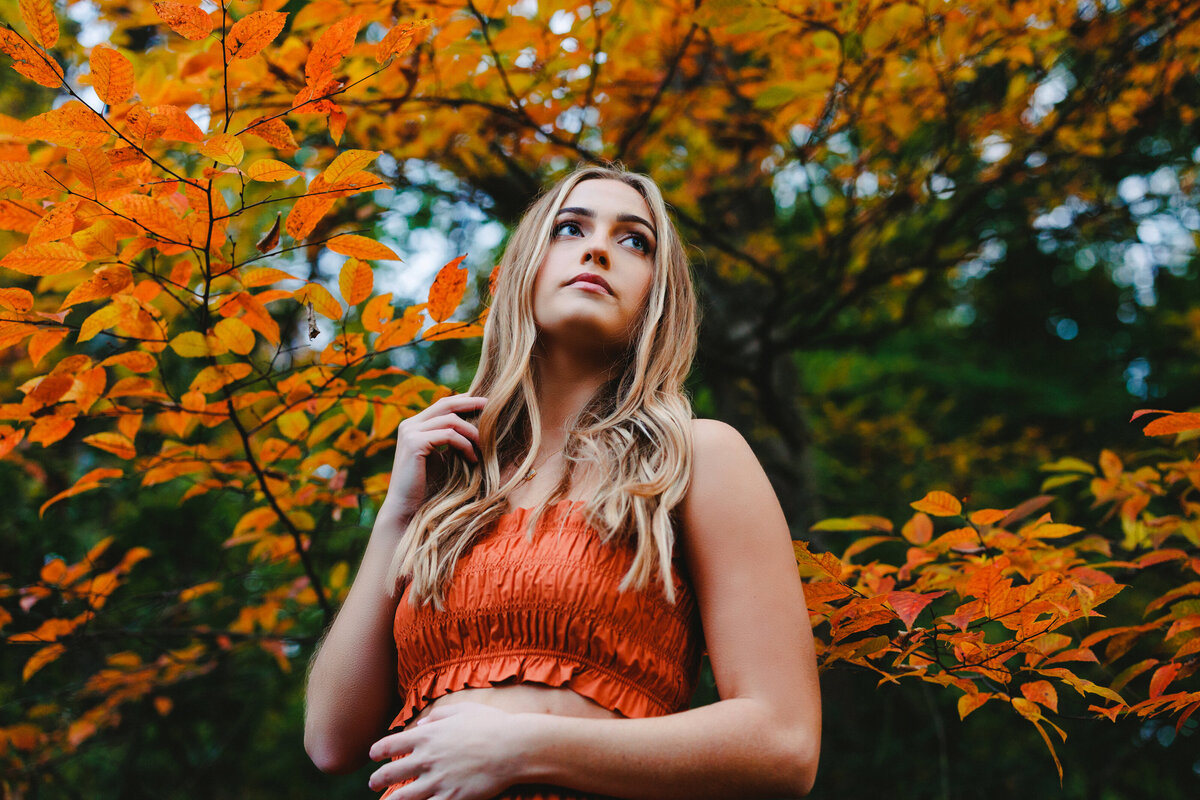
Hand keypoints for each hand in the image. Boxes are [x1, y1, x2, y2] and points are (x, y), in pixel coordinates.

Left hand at [367, 702, 521, 798]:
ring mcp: (437, 781)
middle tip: (374, 783)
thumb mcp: (463, 710)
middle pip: (390, 773)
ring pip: (402, 797)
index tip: (373, 756)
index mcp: (427, 736)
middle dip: (377, 779)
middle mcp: (426, 759)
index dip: (377, 751)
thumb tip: (422, 724)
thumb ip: (438, 715)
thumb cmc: (491, 725)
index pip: (389, 745)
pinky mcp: (451, 798)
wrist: (513, 747)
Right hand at [381, 394, 487, 521]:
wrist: (408, 509)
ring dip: (472, 432)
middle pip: (446, 404)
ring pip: (450, 420)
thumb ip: (455, 440)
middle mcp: (409, 424)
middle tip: (493, 408)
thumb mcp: (445, 457)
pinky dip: (465, 445)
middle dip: (471, 404)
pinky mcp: (414, 443)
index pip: (443, 404)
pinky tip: (473, 459)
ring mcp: (410, 432)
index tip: (487, 404)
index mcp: (415, 425)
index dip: (465, 400)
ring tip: (484, 447)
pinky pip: (448, 435)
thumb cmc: (429, 487)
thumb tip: (482, 425)